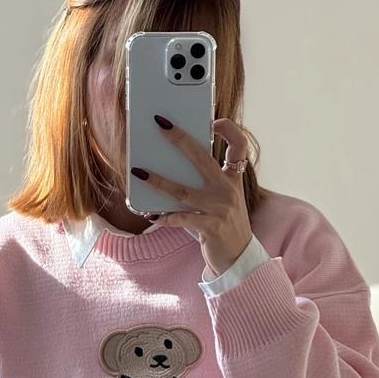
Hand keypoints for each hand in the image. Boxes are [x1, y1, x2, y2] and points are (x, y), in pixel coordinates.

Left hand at [132, 116, 252, 276]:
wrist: (237, 256)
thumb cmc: (222, 223)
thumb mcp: (221, 199)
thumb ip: (204, 183)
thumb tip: (167, 167)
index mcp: (233, 179)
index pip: (240, 146)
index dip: (230, 129)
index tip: (214, 120)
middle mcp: (228, 190)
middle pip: (202, 157)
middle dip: (179, 139)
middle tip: (160, 124)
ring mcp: (220, 209)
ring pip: (182, 190)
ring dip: (158, 181)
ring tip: (138, 172)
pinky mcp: (211, 227)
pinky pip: (181, 219)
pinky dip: (165, 217)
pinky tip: (151, 214)